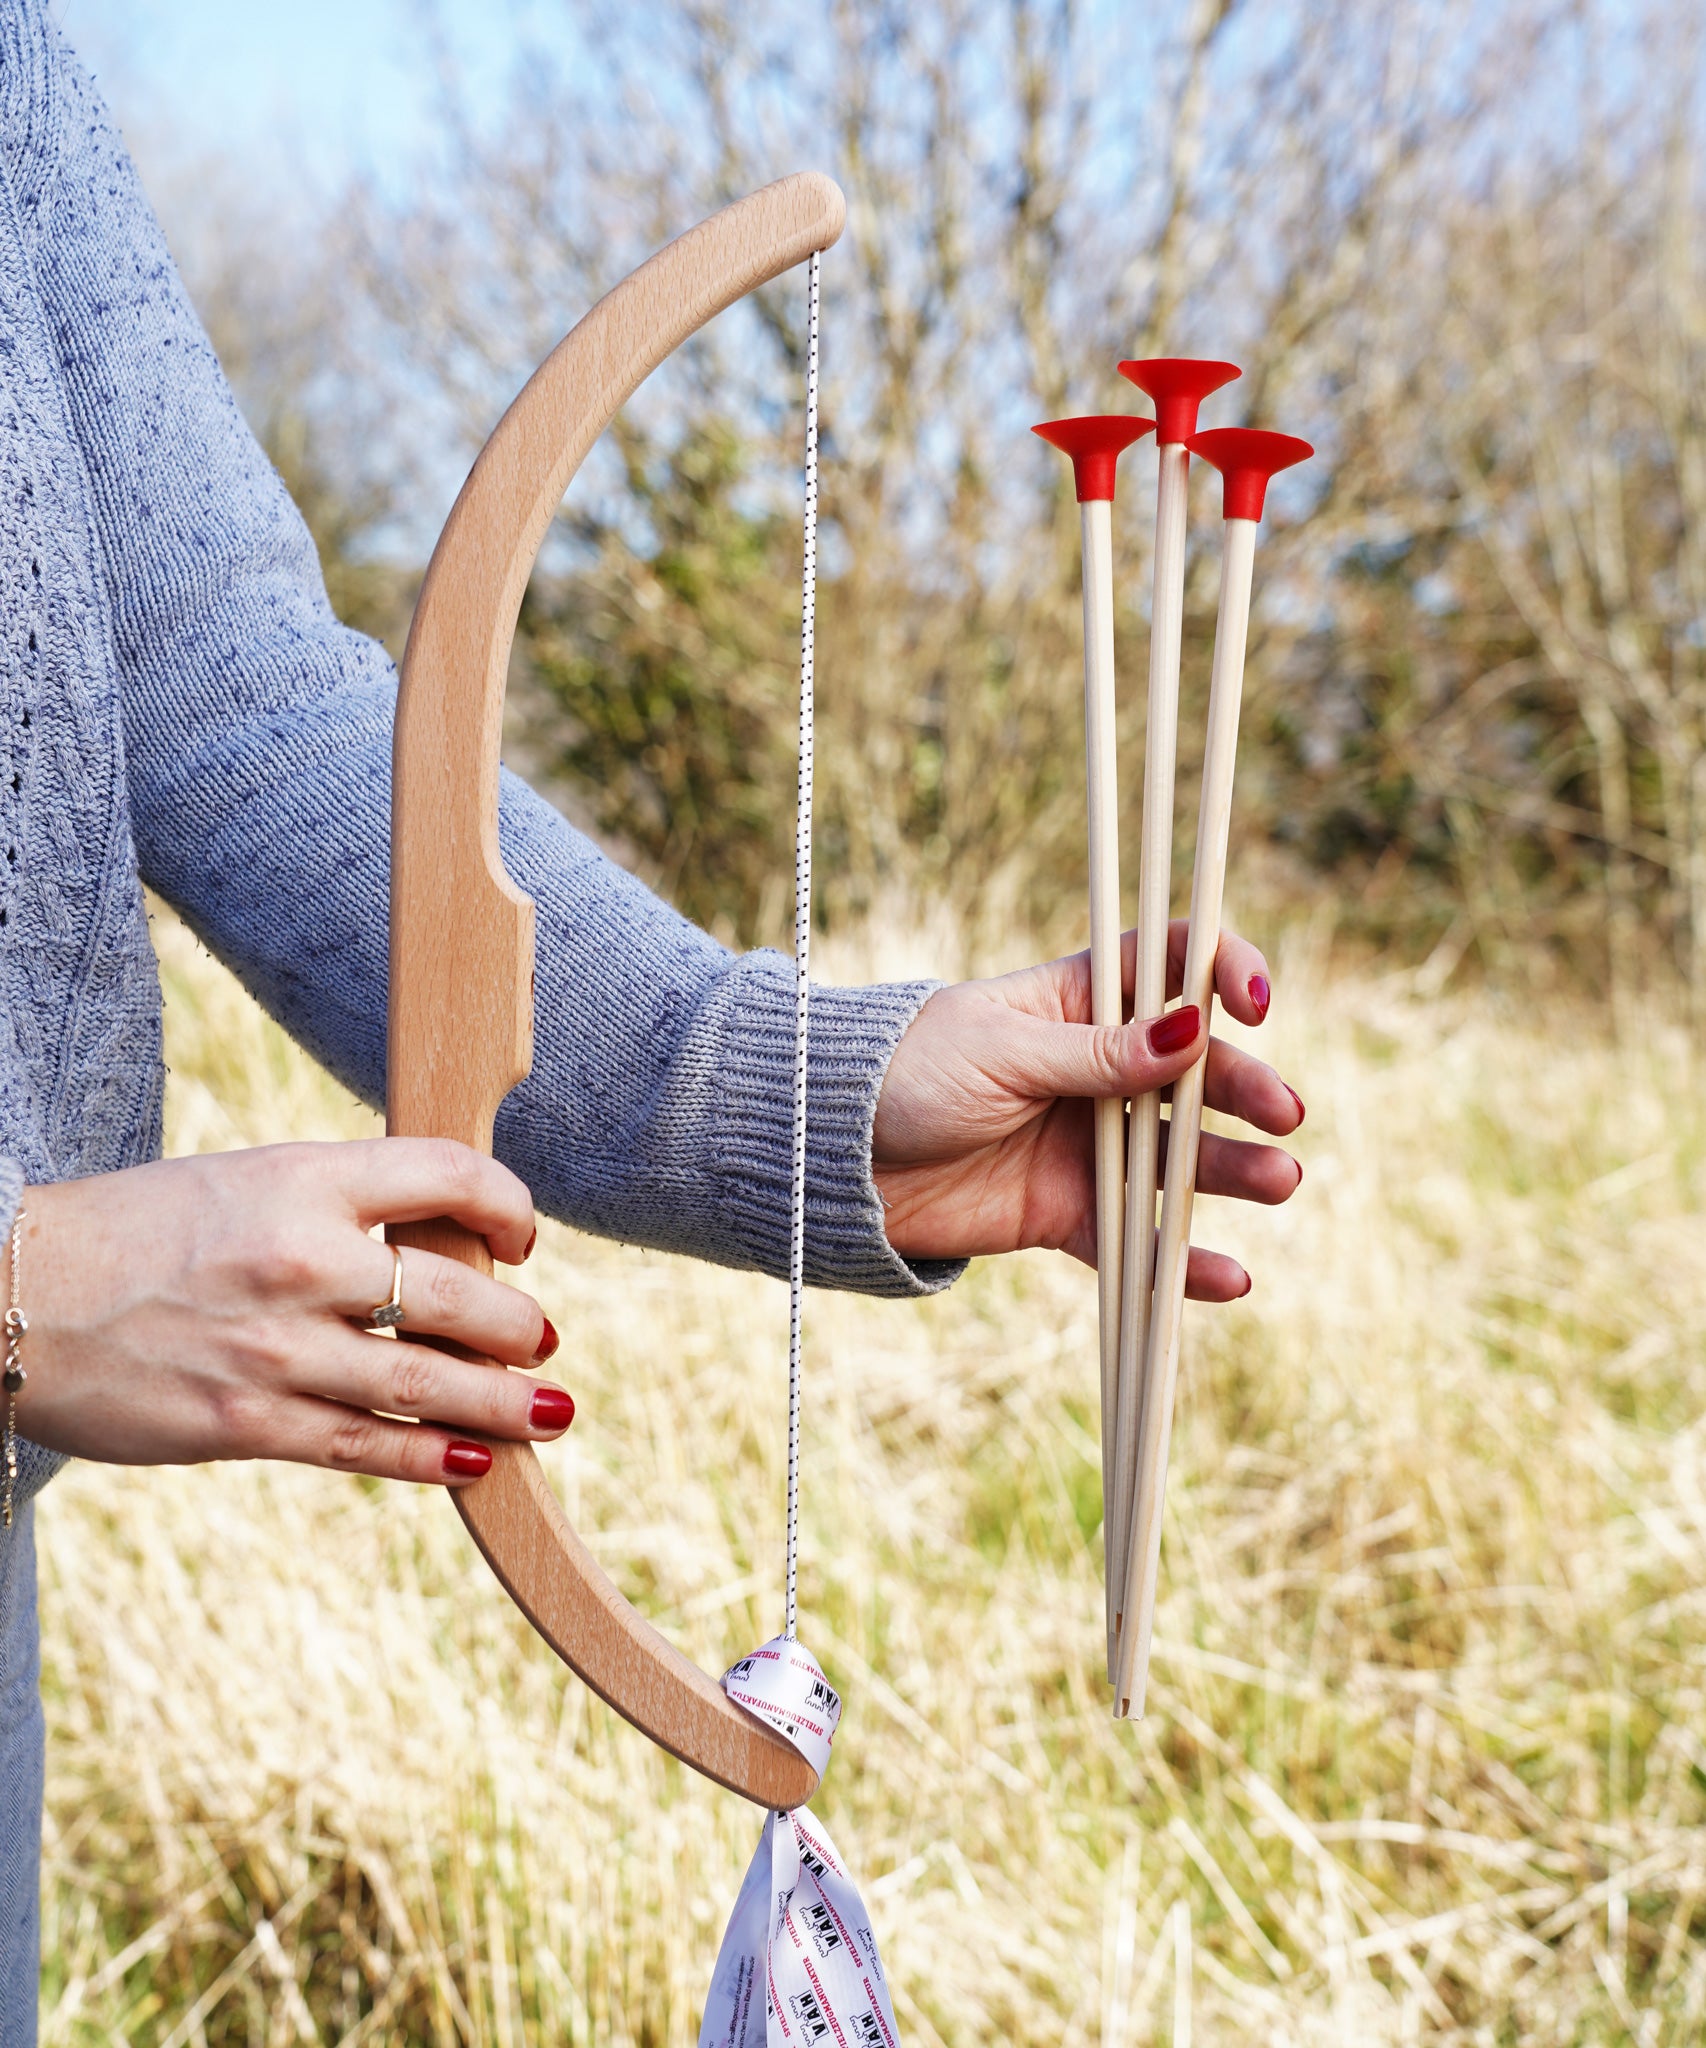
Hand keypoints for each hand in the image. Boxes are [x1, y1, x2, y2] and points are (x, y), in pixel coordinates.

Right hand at [15, 1139, 571, 1483]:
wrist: (10, 1295)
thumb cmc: (136, 1233)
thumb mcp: (245, 1181)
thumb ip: (336, 1204)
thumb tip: (438, 1244)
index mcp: (300, 1178)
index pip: (446, 1174)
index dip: (507, 1206)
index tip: (521, 1238)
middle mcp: (298, 1258)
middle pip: (456, 1295)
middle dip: (520, 1326)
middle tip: (545, 1342)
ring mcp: (274, 1347)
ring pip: (425, 1382)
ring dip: (502, 1404)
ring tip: (550, 1413)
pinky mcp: (243, 1422)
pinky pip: (363, 1445)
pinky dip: (430, 1457)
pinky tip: (474, 1463)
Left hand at [873, 922, 1303, 1297]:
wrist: (833, 1158)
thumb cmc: (905, 1075)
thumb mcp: (1002, 1053)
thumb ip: (1097, 1054)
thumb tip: (1194, 1032)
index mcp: (1078, 1003)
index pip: (1170, 968)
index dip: (1222, 971)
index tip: (1255, 1001)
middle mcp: (1095, 1069)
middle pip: (1193, 1070)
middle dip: (1244, 1086)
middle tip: (1281, 1113)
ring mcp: (1086, 1142)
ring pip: (1178, 1154)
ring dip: (1232, 1168)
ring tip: (1280, 1181)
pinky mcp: (1066, 1211)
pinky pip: (1135, 1236)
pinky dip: (1181, 1260)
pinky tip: (1228, 1279)